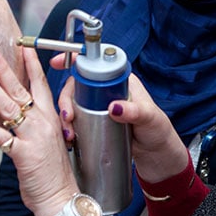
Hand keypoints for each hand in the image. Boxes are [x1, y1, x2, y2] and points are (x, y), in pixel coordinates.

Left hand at [0, 47, 76, 215]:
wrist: (60, 195)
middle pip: (21, 89)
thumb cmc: (54, 169)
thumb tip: (23, 109)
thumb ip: (39, 120)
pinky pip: (2, 137)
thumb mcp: (53, 137)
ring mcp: (33, 135)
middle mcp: (43, 121)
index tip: (24, 48)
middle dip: (5, 68)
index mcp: (51, 115)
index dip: (32, 64)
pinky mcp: (23, 153)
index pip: (41, 83)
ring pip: (9, 106)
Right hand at [54, 52, 187, 183]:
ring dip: (66, 116)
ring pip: (74, 103)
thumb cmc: (158, 131)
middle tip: (67, 116)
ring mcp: (100, 107)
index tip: (57, 61)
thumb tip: (114, 107)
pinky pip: (77, 120)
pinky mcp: (95, 123)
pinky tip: (70, 137)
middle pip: (78, 85)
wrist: (157, 156)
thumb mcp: (149, 118)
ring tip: (69, 133)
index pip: (95, 64)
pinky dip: (69, 126)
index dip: (75, 60)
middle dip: (66, 98)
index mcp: (120, 80)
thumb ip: (134, 112)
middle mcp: (108, 90)